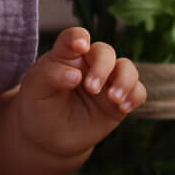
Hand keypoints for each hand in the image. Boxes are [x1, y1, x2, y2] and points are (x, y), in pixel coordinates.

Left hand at [14, 27, 146, 161]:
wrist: (48, 137)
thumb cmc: (39, 106)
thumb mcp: (36, 90)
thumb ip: (51, 76)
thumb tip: (76, 75)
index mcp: (66, 55)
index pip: (73, 38)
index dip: (79, 37)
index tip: (80, 46)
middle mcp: (89, 64)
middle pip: (105, 52)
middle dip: (102, 67)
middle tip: (91, 88)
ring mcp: (107, 81)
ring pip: (126, 68)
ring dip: (124, 80)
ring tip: (113, 99)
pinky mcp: (119, 101)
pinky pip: (137, 92)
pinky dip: (135, 96)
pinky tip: (124, 108)